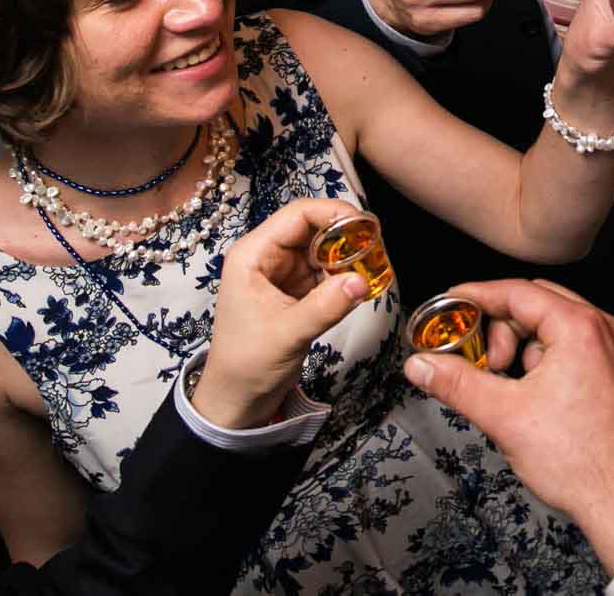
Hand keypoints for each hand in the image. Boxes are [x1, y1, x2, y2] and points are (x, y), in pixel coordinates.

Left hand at [190, 197, 372, 428]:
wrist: (237, 400)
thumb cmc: (247, 365)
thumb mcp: (288, 334)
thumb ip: (326, 306)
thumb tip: (362, 282)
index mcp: (253, 255)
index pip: (298, 215)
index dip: (334, 213)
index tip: (367, 226)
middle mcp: (266, 256)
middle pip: (313, 228)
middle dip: (345, 236)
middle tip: (376, 250)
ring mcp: (281, 273)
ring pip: (322, 249)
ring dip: (347, 257)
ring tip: (372, 269)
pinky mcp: (294, 291)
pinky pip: (324, 271)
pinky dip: (343, 276)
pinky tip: (358, 286)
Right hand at [403, 278, 613, 574]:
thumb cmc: (580, 461)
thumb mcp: (504, 416)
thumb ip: (456, 383)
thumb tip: (422, 365)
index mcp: (580, 328)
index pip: (518, 292)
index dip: (477, 297)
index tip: (450, 304)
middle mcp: (603, 331)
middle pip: (536, 304)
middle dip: (500, 329)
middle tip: (481, 362)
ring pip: (554, 329)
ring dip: (522, 349)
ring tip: (508, 389)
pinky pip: (572, 350)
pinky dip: (544, 362)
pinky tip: (531, 397)